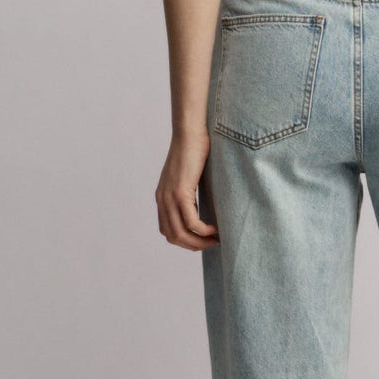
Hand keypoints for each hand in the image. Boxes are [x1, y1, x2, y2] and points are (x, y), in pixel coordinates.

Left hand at [156, 133, 220, 251]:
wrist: (189, 133)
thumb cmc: (194, 150)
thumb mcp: (188, 177)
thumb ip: (189, 192)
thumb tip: (201, 206)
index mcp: (162, 198)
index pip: (167, 231)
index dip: (185, 240)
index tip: (203, 239)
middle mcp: (162, 200)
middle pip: (173, 237)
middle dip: (194, 245)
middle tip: (213, 243)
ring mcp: (169, 198)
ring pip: (181, 234)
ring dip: (199, 242)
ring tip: (216, 239)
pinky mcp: (180, 193)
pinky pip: (191, 222)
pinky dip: (203, 231)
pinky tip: (214, 229)